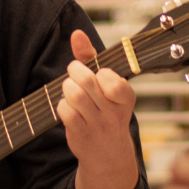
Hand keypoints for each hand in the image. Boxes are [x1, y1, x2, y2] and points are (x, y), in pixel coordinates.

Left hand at [58, 29, 139, 188]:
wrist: (108, 155)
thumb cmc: (105, 109)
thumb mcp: (106, 84)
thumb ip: (91, 57)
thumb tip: (76, 34)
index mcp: (126, 98)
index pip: (113, 80)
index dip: (101, 73)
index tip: (100, 74)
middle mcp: (114, 113)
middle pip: (87, 82)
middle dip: (75, 71)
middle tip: (74, 71)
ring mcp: (97, 125)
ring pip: (74, 96)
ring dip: (67, 87)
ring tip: (70, 88)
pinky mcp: (80, 134)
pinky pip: (64, 111)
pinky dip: (62, 104)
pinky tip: (68, 107)